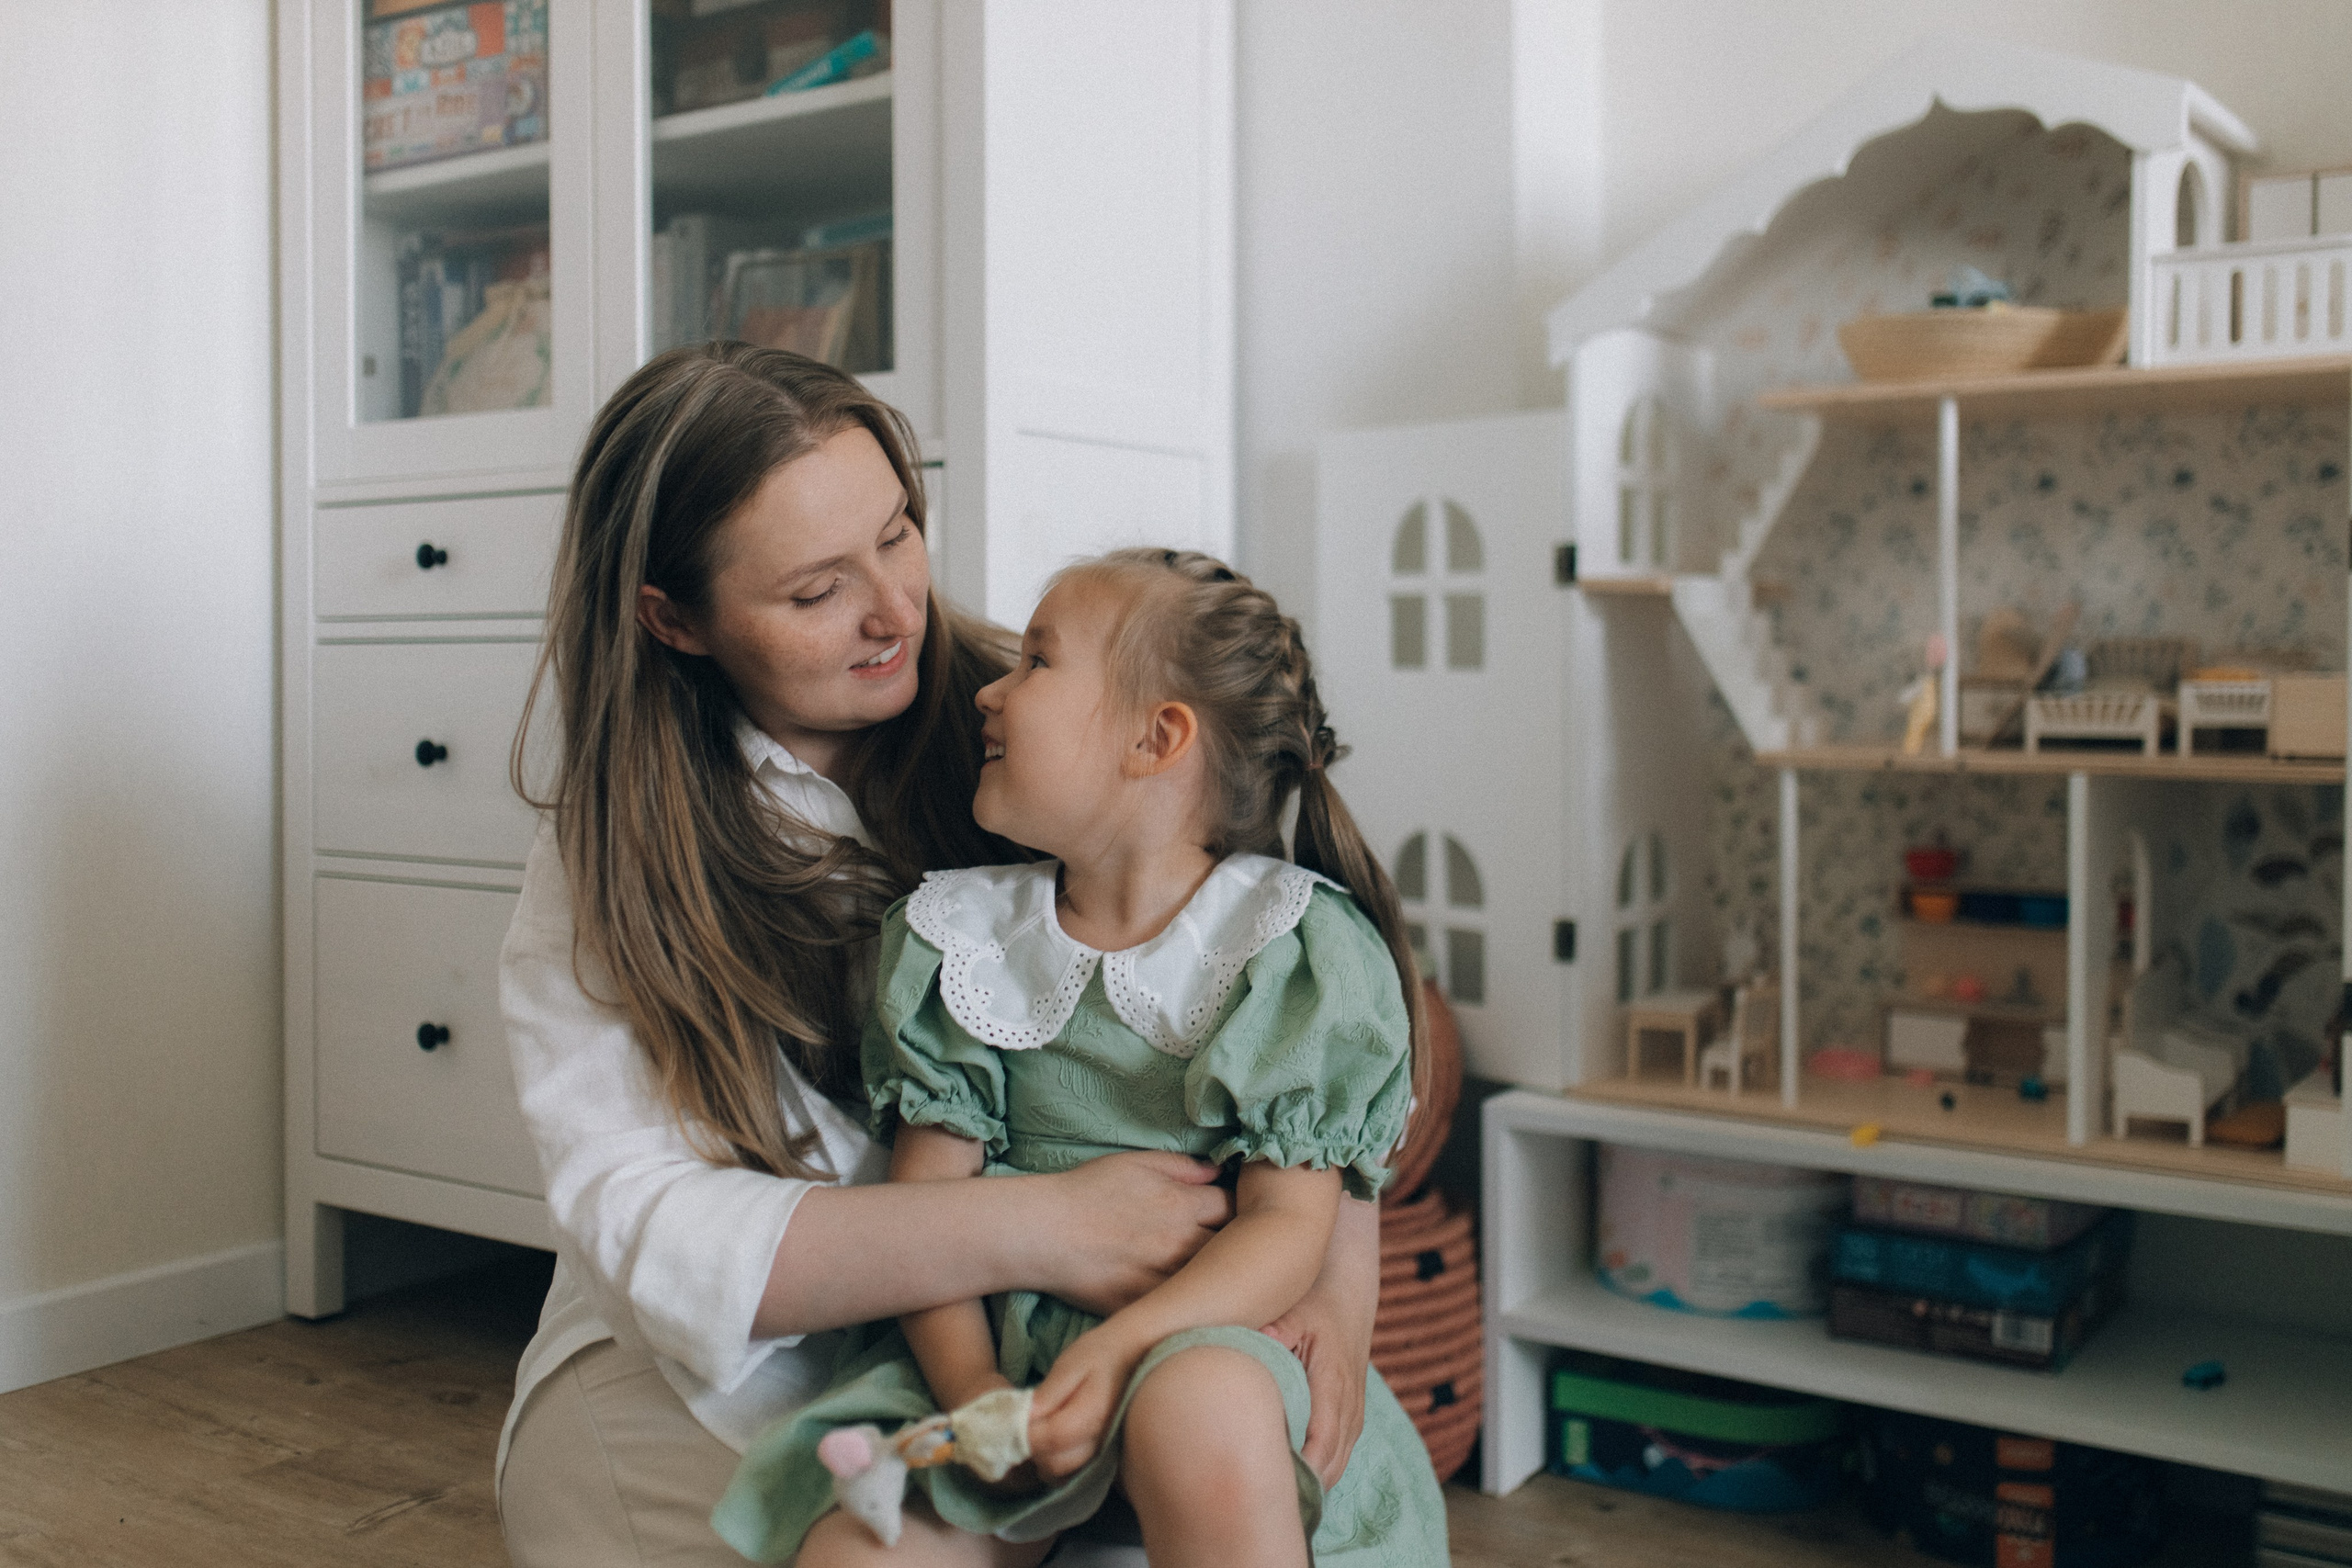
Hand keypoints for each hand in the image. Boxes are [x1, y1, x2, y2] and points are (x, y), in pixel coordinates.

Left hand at [1024, 1327, 1143, 1480]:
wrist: (1135, 1355)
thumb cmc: (1101, 1354)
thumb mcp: (1070, 1365)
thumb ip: (1047, 1395)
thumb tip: (1021, 1420)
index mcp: (1091, 1415)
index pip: (1049, 1439)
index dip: (1022, 1435)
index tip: (1004, 1423)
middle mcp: (1100, 1441)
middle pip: (1053, 1464)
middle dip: (1028, 1451)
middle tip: (1014, 1429)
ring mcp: (1103, 1452)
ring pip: (1061, 1473)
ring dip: (1039, 1460)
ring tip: (1030, 1433)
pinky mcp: (1102, 1455)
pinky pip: (1071, 1471)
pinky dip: (1054, 1462)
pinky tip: (1047, 1441)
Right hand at [1044, 1152, 1232, 1316]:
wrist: (1043, 1232)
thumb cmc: (1087, 1192)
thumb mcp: (1137, 1163)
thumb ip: (1184, 1166)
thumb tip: (1219, 1171)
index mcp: (1183, 1205)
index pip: (1236, 1209)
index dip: (1238, 1210)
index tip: (1234, 1214)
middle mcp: (1181, 1243)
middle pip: (1233, 1249)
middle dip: (1237, 1246)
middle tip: (1236, 1247)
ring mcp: (1165, 1278)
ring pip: (1211, 1284)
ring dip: (1218, 1279)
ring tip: (1220, 1276)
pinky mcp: (1145, 1306)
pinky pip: (1180, 1309)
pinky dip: (1190, 1305)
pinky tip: (1191, 1302)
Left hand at [1259, 1198, 1377, 1488]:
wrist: (1346, 1287)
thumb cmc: (1311, 1298)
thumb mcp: (1288, 1310)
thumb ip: (1270, 1336)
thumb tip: (1252, 1357)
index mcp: (1333, 1379)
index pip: (1321, 1439)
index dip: (1299, 1468)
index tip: (1270, 1484)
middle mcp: (1349, 1400)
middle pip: (1331, 1461)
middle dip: (1300, 1484)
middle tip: (1261, 1497)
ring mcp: (1355, 1409)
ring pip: (1338, 1462)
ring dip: (1311, 1481)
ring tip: (1275, 1495)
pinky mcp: (1352, 1413)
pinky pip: (1340, 1453)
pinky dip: (1319, 1470)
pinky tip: (1292, 1478)